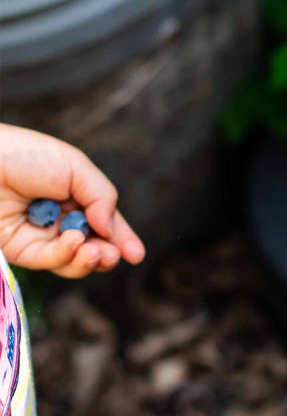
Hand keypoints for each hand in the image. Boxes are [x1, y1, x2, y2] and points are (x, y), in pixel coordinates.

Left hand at [0, 125, 144, 276]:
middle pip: (92, 247)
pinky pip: (50, 260)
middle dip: (108, 254)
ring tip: (98, 253)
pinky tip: (73, 241)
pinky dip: (67, 254)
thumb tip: (111, 230)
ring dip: (90, 259)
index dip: (121, 239)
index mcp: (74, 197)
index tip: (137, 254)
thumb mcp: (76, 167)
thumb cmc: (24, 155)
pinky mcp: (20, 251)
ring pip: (73, 261)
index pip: (104, 223)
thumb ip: (102, 197)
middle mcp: (58, 220)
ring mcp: (39, 237)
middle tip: (115, 256)